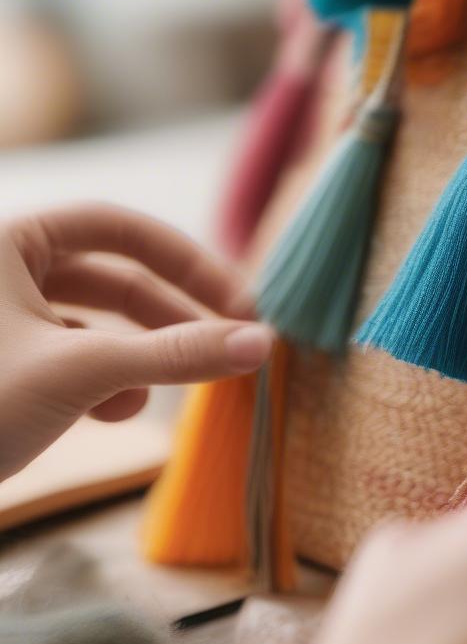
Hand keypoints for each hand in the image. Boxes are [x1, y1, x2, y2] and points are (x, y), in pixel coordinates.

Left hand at [0, 203, 272, 478]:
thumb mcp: (83, 373)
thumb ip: (177, 355)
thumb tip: (263, 343)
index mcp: (10, 242)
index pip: (121, 228)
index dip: (188, 262)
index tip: (240, 303)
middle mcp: (5, 272)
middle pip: (115, 279)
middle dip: (172, 317)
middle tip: (232, 345)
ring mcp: (2, 322)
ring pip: (97, 325)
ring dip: (139, 359)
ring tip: (157, 396)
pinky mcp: (3, 368)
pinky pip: (72, 359)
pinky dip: (104, 383)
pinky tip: (112, 415)